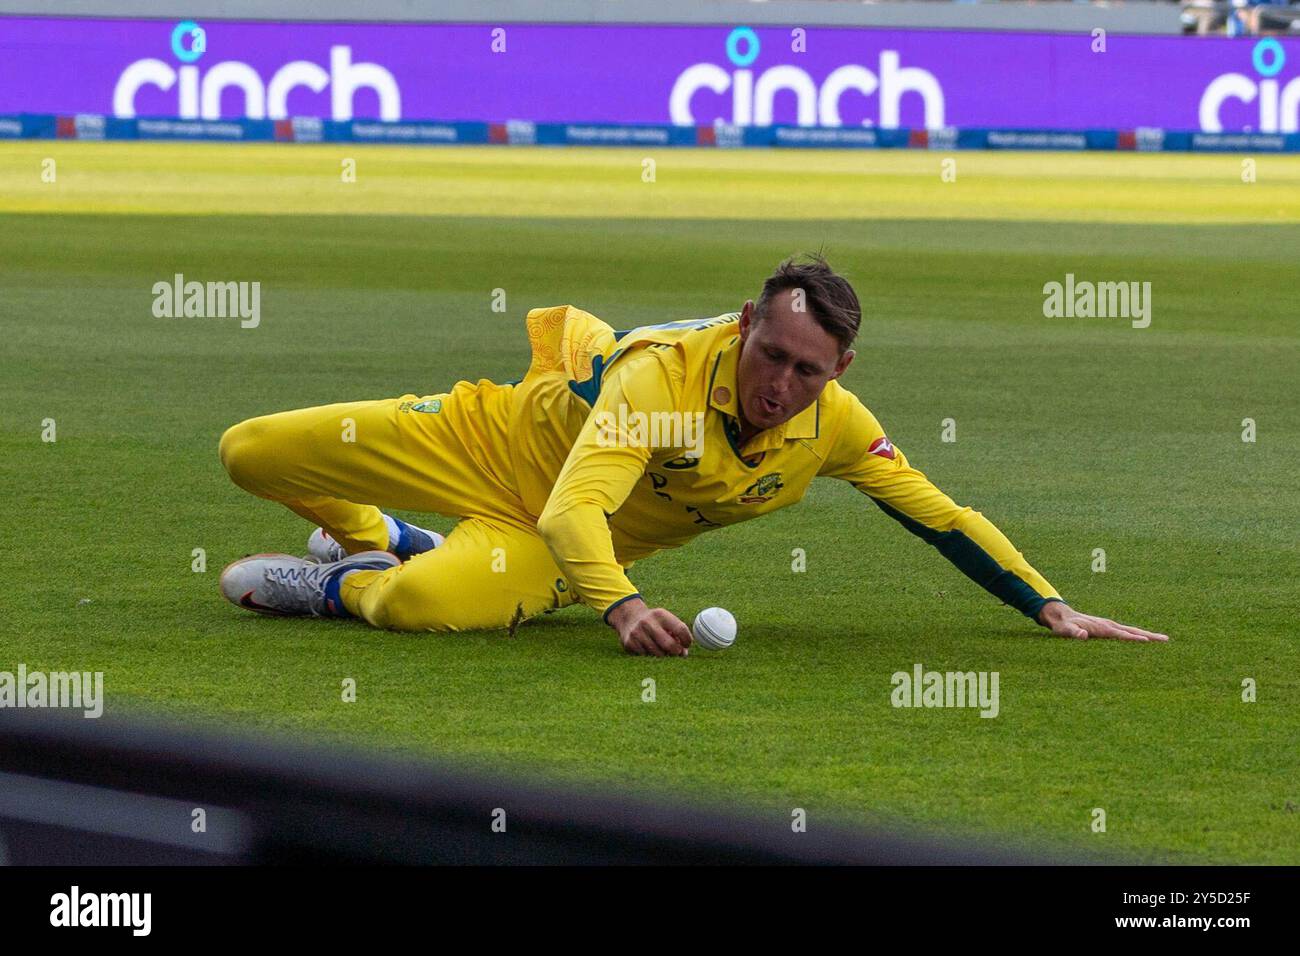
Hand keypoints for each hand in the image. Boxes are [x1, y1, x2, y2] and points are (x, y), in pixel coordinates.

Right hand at [606, 597, 692, 656]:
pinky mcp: (629, 643)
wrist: (629, 617)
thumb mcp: (666, 620)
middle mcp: (648, 622)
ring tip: (662, 649)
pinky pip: (646, 656)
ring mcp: (637, 633)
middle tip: (677, 652)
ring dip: (664, 655)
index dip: (687, 640)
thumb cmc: (654, 622)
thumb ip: (677, 634)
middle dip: (676, 651)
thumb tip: (684, 653)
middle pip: (669, 644)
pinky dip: (650, 655)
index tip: (687, 644)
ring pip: (658, 653)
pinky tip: (649, 648)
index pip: (680, 629)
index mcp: (660, 615)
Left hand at [1036, 600, 1168, 641]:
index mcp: (1101, 628)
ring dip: (1147, 635)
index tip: (1147, 642)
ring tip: (1163, 640)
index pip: (1120, 634)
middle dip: (1149, 635)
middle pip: (1132, 631)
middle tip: (1166, 640)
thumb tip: (1083, 635)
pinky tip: (1146, 640)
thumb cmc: (1063, 626)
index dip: (1133, 638)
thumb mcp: (1064, 631)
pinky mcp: (1109, 628)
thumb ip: (1073, 633)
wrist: (1061, 615)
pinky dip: (1139, 636)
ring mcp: (1110, 626)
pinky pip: (1127, 632)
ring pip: (1132, 631)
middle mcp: (1109, 625)